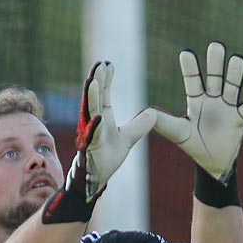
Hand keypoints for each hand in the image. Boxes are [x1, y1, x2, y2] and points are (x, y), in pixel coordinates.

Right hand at [43, 61, 155, 223]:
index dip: (105, 79)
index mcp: (101, 117)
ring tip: (92, 81)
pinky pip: (91, 135)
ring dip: (90, 97)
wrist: (95, 178)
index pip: (103, 94)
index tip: (108, 63)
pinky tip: (98, 115)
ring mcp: (89, 134)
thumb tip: (153, 113)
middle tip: (99, 64)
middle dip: (97, 80)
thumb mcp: (128, 139)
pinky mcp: (88, 148)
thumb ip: (139, 126)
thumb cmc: (106, 157)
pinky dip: (94, 125)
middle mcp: (93, 122)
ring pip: (89, 112)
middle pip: (94, 97)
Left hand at [150, 42, 242, 182]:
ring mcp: (227, 108)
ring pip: (232, 87)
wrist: (212, 163)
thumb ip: (164, 122)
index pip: (193, 80)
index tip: (186, 53)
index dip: (190, 68)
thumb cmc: (193, 145)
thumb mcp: (178, 133)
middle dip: (215, 63)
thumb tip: (146, 112)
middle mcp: (212, 99)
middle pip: (214, 78)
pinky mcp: (239, 120)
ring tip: (238, 59)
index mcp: (196, 100)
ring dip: (235, 74)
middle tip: (216, 46)